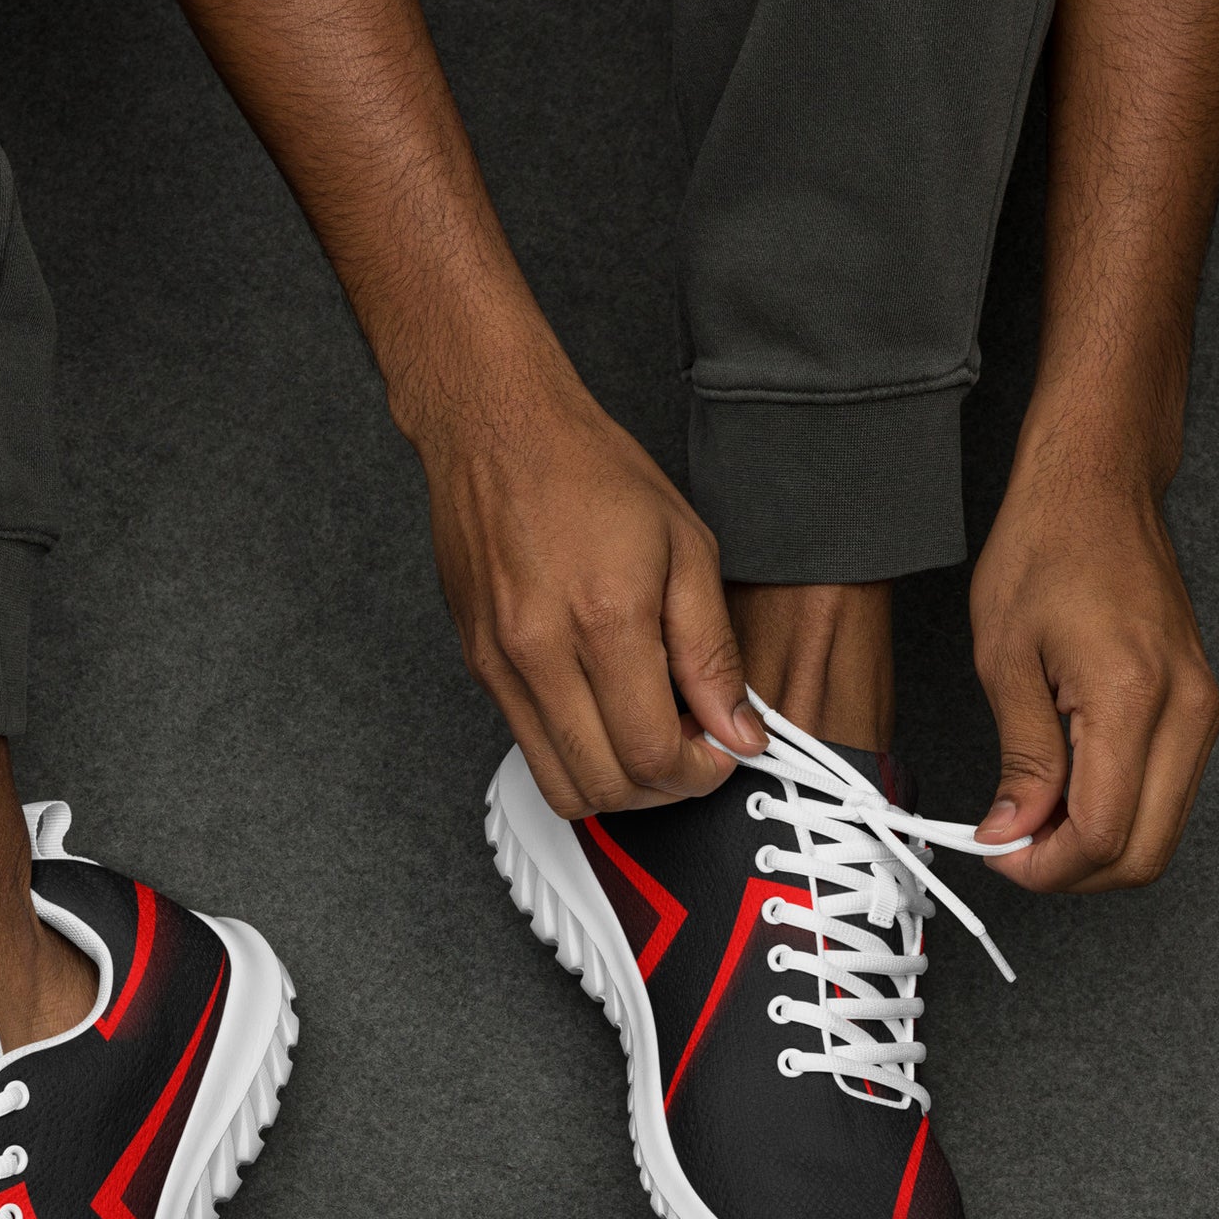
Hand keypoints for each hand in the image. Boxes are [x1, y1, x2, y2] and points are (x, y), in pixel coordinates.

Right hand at [409, 346, 764, 816]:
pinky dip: (575, 754)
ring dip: (616, 786)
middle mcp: (542, 654)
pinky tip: (605, 714)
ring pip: (561, 785)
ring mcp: (501, 667)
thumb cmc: (590, 472)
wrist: (495, 430)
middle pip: (607, 787)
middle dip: (663, 788)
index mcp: (606, 621)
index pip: (654, 753)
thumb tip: (739, 732)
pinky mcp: (479, 668)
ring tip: (648, 740)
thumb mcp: (686, 549)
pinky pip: (529, 747)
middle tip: (692, 750)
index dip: (700, 771)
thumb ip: (713, 653)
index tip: (722, 749)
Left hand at [970, 447, 1218, 891]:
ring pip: (1160, 830)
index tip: (995, 853)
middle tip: (1009, 846)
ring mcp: (1201, 709)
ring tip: (1027, 815)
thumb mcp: (1004, 660)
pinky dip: (1113, 810)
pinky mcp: (1196, 705)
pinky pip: (1163, 790)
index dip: (1045, 866)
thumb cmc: (1045, 550)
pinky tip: (1061, 790)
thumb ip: (1021, 758)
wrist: (1097, 488)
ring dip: (1093, 844)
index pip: (1105, 834)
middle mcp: (1187, 711)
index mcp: (1134, 699)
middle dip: (1072, 870)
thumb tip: (1014, 831)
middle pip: (1146, 852)